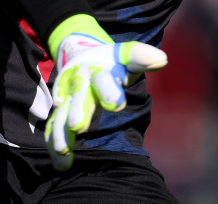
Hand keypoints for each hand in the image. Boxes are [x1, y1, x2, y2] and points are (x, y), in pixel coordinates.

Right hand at [43, 27, 167, 170]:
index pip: (104, 78)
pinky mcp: (59, 109)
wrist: (82, 56)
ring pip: (62, 113)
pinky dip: (54, 142)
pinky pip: (54, 125)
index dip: (109, 90)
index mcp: (99, 68)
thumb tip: (162, 59)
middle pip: (80, 96)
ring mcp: (67, 96)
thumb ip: (142, 57)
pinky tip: (60, 162)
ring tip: (64, 149)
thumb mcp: (126, 55)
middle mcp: (80, 80)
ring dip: (62, 131)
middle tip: (78, 126)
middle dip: (79, 110)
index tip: (117, 106)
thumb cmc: (111, 61)